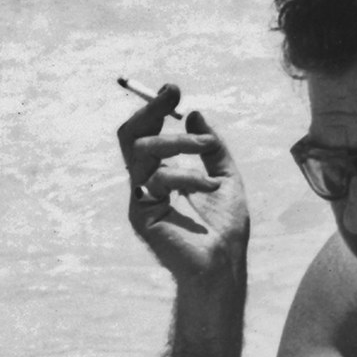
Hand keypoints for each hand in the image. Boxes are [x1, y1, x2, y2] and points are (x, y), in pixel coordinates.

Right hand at [116, 82, 249, 286]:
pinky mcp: (141, 214)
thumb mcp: (226, 177)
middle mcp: (145, 184)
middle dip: (150, 110)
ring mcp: (140, 198)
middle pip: (130, 136)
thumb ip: (212, 148)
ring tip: (206, 146)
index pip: (147, 134)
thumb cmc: (225, 230)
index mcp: (161, 174)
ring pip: (143, 150)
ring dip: (178, 141)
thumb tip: (194, 114)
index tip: (173, 90)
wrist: (223, 266)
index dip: (155, 109)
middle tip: (173, 96)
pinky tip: (208, 189)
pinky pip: (158, 179)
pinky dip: (188, 176)